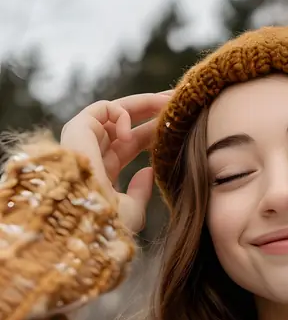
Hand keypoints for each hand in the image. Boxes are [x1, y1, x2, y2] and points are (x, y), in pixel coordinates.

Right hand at [60, 92, 172, 232]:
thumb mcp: (130, 212)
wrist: (84, 216)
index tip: (179, 123)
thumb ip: (140, 194)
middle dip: (153, 109)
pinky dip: (121, 115)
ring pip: (117, 110)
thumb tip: (149, 172)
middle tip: (178, 100)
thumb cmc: (106, 220)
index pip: (132, 144)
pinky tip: (130, 134)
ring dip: (145, 103)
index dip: (154, 132)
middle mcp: (94, 151)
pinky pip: (103, 108)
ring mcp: (84, 139)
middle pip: (127, 123)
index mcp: (105, 170)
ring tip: (170, 102)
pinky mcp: (77, 128)